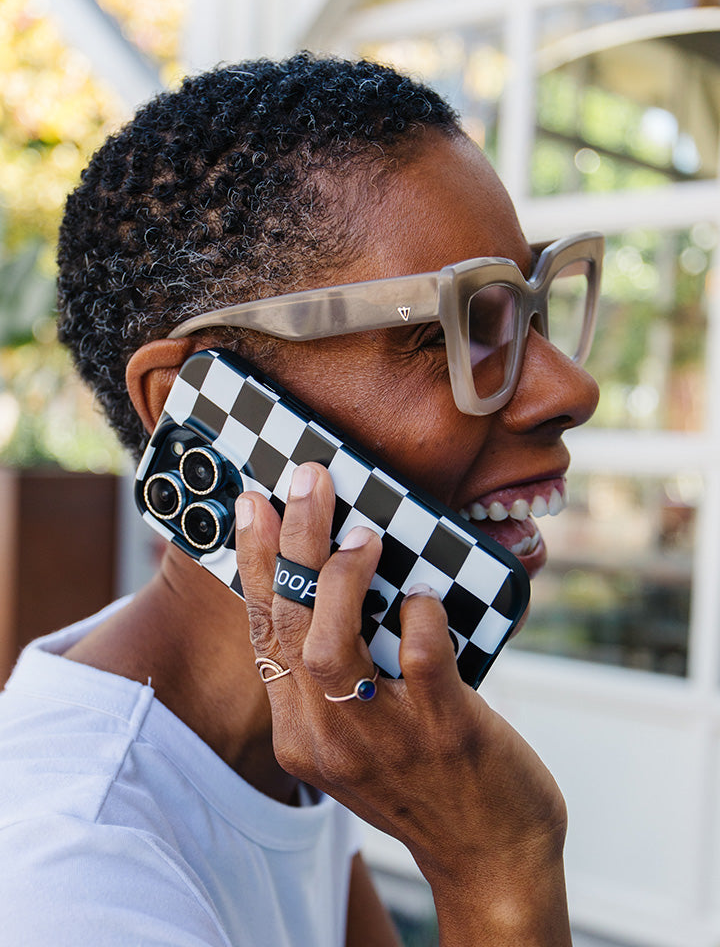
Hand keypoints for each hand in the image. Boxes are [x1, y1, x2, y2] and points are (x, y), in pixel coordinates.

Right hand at [235, 462, 570, 944]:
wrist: (488, 857)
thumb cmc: (423, 781)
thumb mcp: (356, 740)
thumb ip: (337, 677)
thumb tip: (338, 578)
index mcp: (299, 733)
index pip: (263, 635)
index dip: (254, 564)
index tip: (254, 503)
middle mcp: (327, 738)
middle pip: (290, 627)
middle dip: (292, 545)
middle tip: (307, 480)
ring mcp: (383, 738)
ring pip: (332, 649)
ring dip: (343, 581)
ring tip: (363, 534)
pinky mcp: (443, 731)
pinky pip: (421, 658)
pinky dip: (419, 615)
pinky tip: (424, 595)